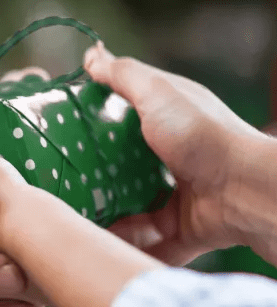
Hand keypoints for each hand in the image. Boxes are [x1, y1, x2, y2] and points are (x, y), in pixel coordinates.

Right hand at [84, 41, 274, 264]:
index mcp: (166, 123)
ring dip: (108, 218)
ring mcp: (177, 196)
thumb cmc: (201, 134)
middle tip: (62, 182)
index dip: (96, 121)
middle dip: (95, 178)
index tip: (64, 128)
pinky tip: (100, 250)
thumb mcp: (158, 93)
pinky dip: (129, 247)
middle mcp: (171, 159)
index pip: (123, 120)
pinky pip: (149, 241)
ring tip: (74, 222)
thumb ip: (124, 75)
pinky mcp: (181, 229)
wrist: (244, 188)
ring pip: (132, 210)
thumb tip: (92, 56)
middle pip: (123, 169)